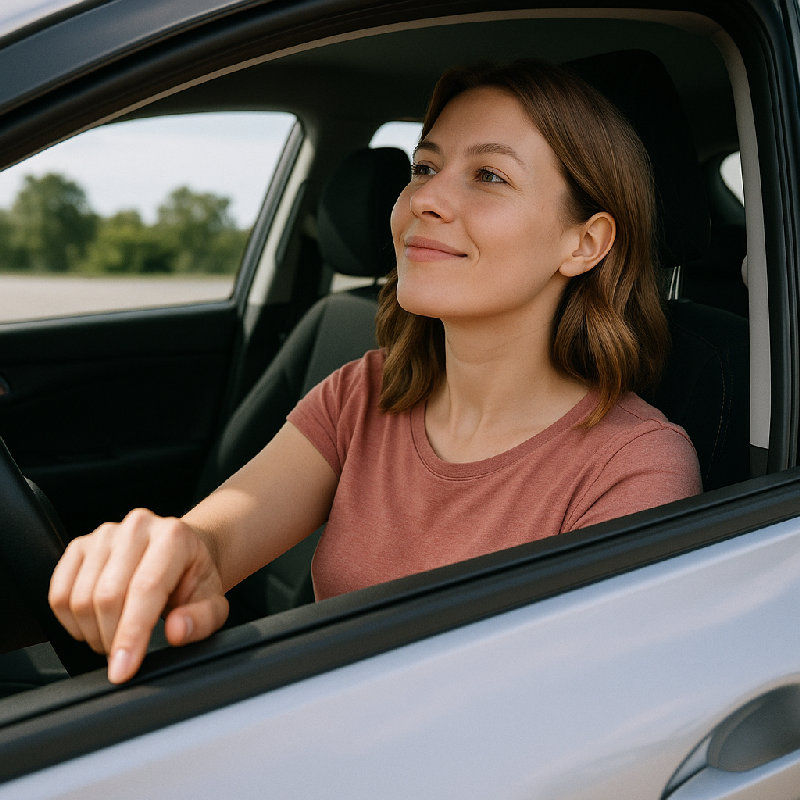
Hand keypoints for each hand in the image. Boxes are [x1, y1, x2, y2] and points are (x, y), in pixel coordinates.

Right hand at [49, 508, 228, 683]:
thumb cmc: (194, 577)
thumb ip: (202, 619)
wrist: (184, 551)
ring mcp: (105, 534)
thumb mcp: (213, 602)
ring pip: (80, 598)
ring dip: (92, 633)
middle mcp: (137, 527)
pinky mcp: (80, 546)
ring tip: (115, 637)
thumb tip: (177, 630)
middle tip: (125, 654)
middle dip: (112, 638)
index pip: (145, 588)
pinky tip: (95, 625)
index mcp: (173, 536)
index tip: (122, 669)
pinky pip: (59, 594)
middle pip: (107, 595)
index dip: (131, 634)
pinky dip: (71, 622)